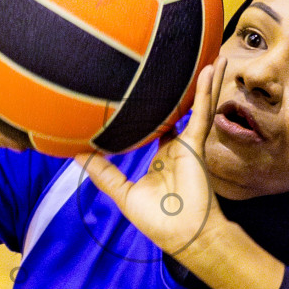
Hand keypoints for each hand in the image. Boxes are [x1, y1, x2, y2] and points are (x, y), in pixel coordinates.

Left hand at [78, 62, 223, 257]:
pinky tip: (210, 68)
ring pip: (196, 105)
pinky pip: (202, 112)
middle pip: (178, 110)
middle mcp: (176, 146)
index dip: (148, 110)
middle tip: (177, 63)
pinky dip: (205, 90)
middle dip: (180, 89)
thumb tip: (76, 156)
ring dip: (204, 81)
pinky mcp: (196, 144)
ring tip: (212, 55)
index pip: (155, 126)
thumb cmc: (156, 220)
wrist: (182, 233)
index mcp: (161, 156)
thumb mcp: (122, 193)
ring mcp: (188, 143)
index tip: (138, 91)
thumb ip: (103, 173)